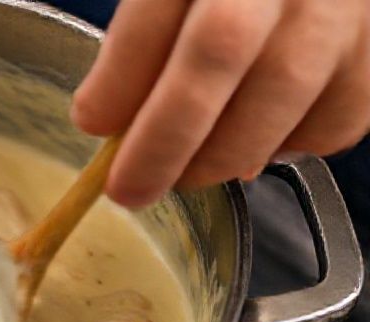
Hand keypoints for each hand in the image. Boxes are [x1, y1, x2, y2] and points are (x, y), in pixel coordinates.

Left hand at [72, 0, 369, 206]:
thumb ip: (143, 35)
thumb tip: (105, 121)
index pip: (159, 7)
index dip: (120, 78)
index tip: (92, 123)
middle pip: (220, 51)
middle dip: (165, 138)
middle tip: (128, 188)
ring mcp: (344, 6)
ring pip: (283, 90)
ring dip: (219, 155)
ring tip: (182, 174)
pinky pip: (336, 118)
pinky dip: (287, 148)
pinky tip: (253, 145)